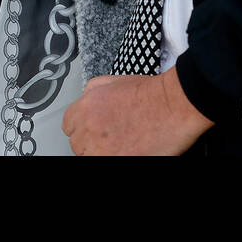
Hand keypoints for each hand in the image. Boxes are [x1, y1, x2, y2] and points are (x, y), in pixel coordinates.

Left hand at [61, 68, 212, 154]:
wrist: (173, 105)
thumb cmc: (151, 93)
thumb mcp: (114, 81)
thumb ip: (93, 91)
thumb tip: (87, 100)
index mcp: (86, 107)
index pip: (68, 126)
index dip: (83, 128)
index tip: (93, 130)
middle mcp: (89, 128)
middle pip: (78, 145)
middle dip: (91, 142)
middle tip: (111, 137)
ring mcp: (101, 149)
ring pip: (89, 157)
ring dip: (102, 152)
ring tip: (121, 144)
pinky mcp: (115, 160)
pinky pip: (104, 161)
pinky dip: (115, 156)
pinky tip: (128, 150)